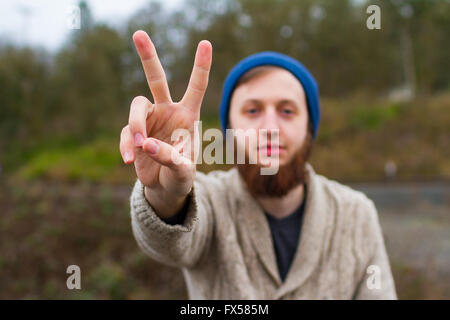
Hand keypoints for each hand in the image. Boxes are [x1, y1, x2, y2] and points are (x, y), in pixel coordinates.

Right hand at [119, 30, 211, 216]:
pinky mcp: (134, 133)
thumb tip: (146, 144)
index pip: (196, 87)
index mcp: (188, 115)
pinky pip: (126, 132)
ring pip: (136, 106)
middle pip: (156, 79)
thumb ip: (170, 158)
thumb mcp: (183, 171)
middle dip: (148, 56)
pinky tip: (130, 160)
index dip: (201, 66)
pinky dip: (126, 145)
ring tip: (140, 147)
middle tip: (138, 33)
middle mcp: (168, 111)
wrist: (165, 188)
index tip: (205, 43)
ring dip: (134, 125)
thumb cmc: (181, 176)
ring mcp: (149, 120)